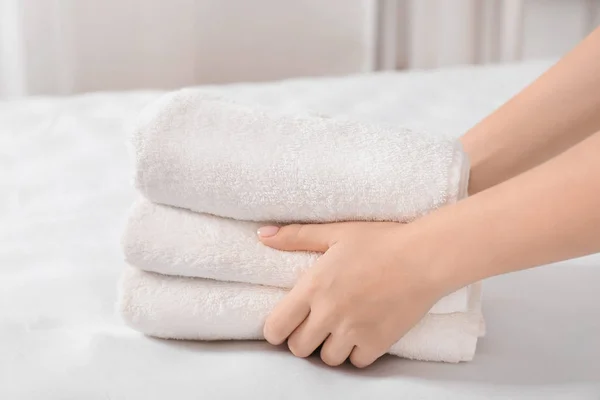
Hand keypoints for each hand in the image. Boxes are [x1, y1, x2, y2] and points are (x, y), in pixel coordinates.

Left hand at [257, 221, 447, 367]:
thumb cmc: (380, 241)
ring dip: (330, 347)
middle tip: (315, 324)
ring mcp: (353, 331)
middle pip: (298, 349)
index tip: (286, 322)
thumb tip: (262, 235)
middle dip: (302, 339)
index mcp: (313, 288)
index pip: (275, 328)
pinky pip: (357, 362)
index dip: (276, 329)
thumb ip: (295, 236)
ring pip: (327, 359)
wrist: (423, 257)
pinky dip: (358, 352)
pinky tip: (363, 333)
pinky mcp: (377, 343)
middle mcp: (328, 314)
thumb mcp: (335, 232)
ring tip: (340, 328)